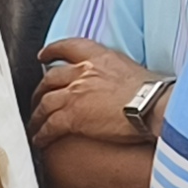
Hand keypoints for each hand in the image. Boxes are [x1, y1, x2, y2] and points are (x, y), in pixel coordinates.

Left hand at [31, 38, 159, 150]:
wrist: (153, 105)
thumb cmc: (153, 92)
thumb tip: (116, 82)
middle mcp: (82, 73)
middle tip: (36, 99)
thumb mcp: (131, 69)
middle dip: (39, 90)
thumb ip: (114, 72)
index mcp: (98, 58)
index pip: (69, 47)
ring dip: (37, 116)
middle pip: (49, 79)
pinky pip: (50, 126)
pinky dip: (42, 134)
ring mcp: (74, 94)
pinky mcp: (73, 116)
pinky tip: (39, 140)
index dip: (52, 50)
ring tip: (34, 125)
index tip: (43, 56)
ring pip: (45, 104)